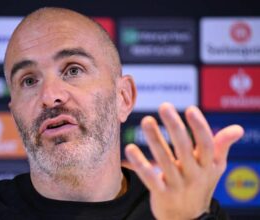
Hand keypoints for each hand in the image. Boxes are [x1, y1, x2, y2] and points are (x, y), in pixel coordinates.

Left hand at [125, 102, 243, 219]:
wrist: (187, 217)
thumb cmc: (200, 184)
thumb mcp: (214, 168)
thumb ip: (221, 146)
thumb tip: (238, 128)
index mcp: (207, 165)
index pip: (206, 144)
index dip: (200, 127)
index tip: (191, 109)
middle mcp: (193, 174)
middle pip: (184, 148)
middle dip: (175, 126)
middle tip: (164, 106)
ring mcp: (177, 184)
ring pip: (165, 160)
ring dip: (155, 139)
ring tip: (146, 120)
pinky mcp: (161, 193)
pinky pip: (150, 178)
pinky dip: (140, 164)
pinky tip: (130, 148)